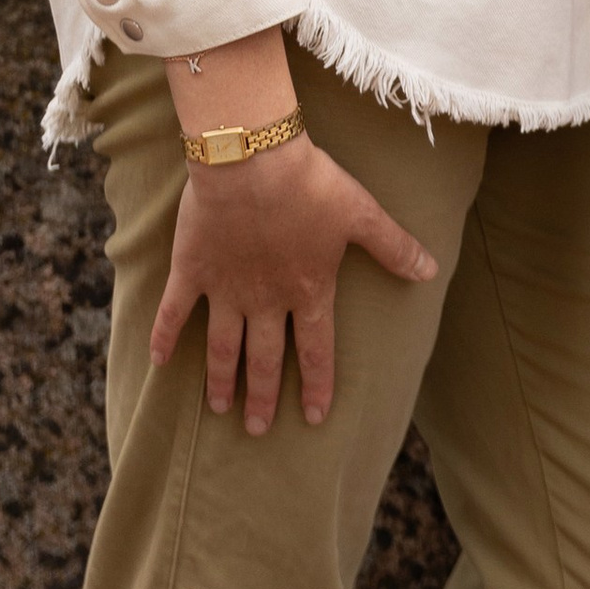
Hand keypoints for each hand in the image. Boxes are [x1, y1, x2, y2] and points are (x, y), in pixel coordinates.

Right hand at [148, 136, 439, 435]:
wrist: (252, 159)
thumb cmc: (310, 183)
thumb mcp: (361, 212)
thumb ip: (393, 246)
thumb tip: (430, 270)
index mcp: (306, 289)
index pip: (314, 349)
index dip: (316, 384)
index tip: (313, 417)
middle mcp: (265, 300)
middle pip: (263, 358)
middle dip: (262, 396)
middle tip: (258, 429)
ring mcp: (225, 289)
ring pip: (222, 347)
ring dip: (221, 380)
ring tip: (221, 408)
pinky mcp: (192, 270)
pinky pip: (175, 312)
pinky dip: (165, 338)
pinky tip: (159, 362)